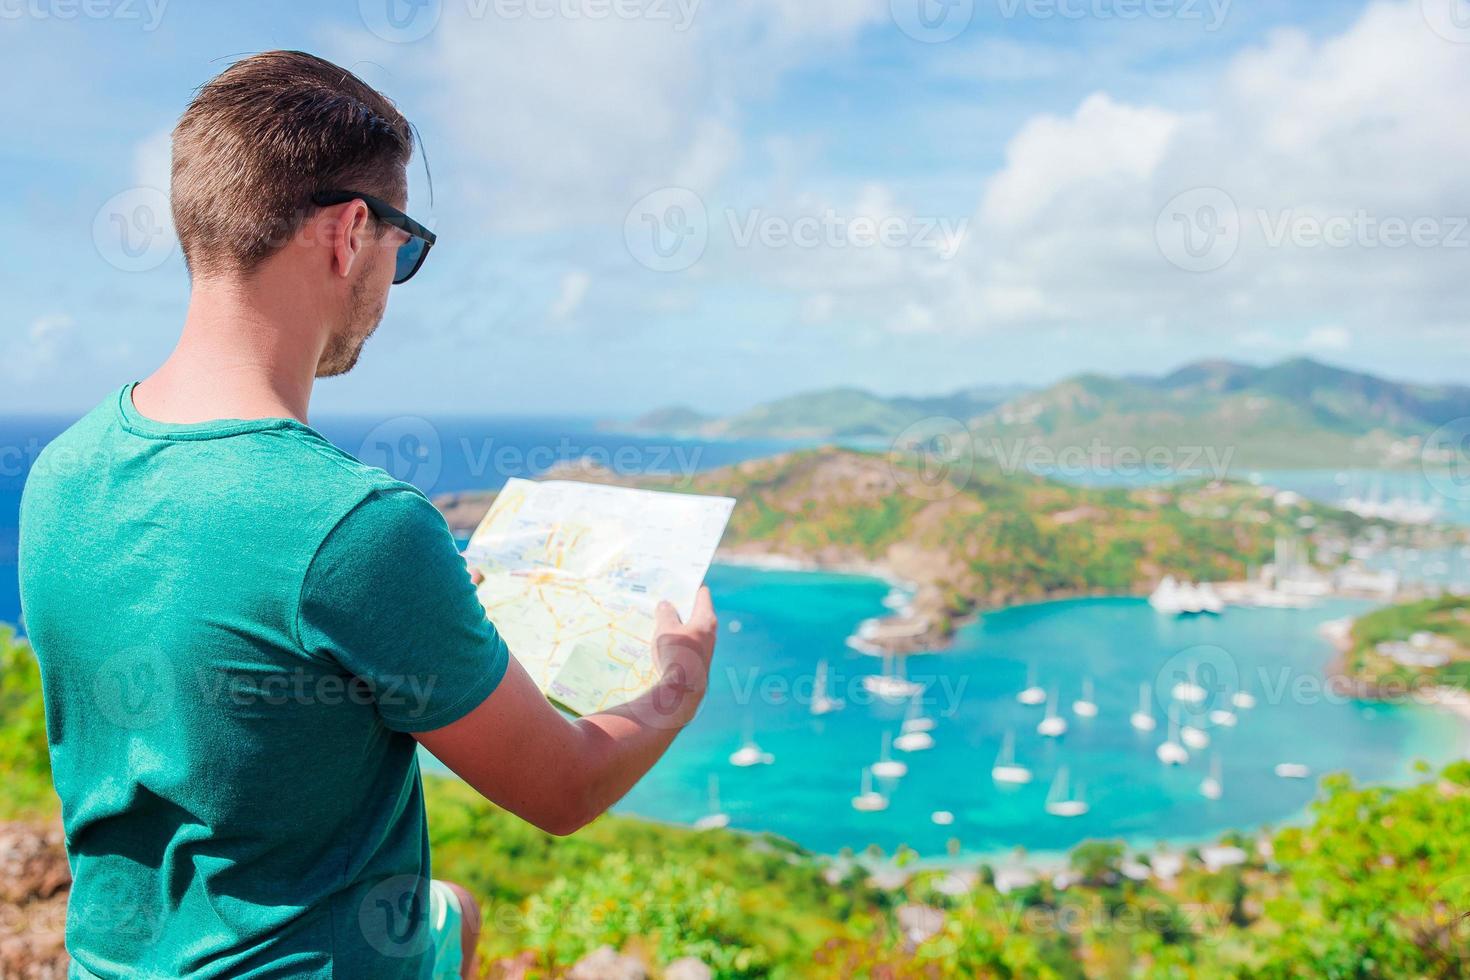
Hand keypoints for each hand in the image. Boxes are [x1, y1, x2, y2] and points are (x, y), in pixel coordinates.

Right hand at [649, 587, 717, 726]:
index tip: (678, 580)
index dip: (690, 585)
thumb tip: (666, 604)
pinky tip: (660, 642)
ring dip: (676, 624)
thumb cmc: (676, 653)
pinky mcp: (697, 662)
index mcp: (706, 618)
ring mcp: (705, 649)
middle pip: (695, 612)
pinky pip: (686, 644)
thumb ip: (665, 613)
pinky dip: (676, 640)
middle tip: (663, 599)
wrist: (681, 691)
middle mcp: (710, 632)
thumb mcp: (665, 629)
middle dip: (680, 605)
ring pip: (690, 629)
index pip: (702, 594)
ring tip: (657, 620)